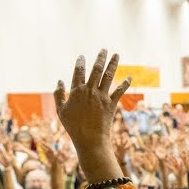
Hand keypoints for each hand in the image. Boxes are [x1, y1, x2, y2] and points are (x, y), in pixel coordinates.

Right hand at [53, 49, 132, 171]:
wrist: (89, 139)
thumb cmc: (73, 126)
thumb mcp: (61, 111)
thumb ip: (58, 95)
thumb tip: (59, 81)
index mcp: (76, 91)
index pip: (78, 72)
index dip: (80, 63)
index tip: (82, 56)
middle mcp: (90, 90)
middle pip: (96, 69)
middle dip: (100, 58)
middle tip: (104, 49)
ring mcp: (101, 96)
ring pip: (108, 76)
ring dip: (113, 64)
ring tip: (117, 54)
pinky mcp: (111, 103)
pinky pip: (119, 91)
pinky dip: (125, 84)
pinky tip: (129, 77)